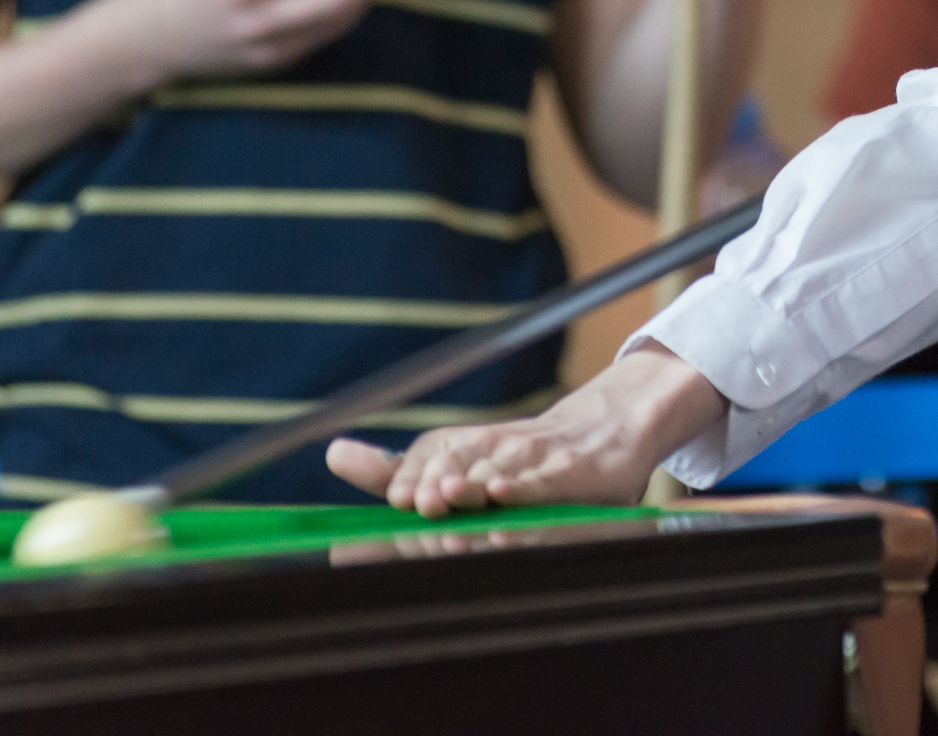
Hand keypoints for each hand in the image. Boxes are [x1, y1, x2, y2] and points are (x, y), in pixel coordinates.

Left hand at [326, 342, 726, 517]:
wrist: (605, 432)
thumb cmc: (523, 458)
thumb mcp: (460, 456)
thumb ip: (397, 467)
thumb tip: (332, 453)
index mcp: (464, 446)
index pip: (429, 455)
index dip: (412, 475)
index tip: (399, 497)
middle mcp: (494, 448)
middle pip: (457, 465)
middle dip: (436, 485)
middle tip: (419, 505)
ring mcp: (533, 458)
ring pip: (494, 472)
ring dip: (471, 486)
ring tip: (448, 500)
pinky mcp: (570, 471)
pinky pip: (542, 480)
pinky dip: (522, 486)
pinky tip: (503, 492)